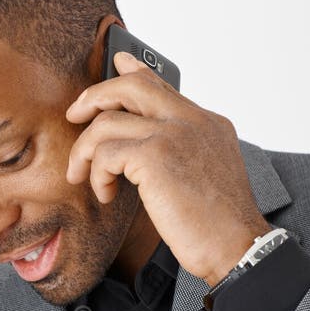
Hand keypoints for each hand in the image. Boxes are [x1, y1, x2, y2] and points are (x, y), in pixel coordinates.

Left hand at [65, 51, 270, 286]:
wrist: (236, 245)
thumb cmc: (218, 224)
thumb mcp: (205, 175)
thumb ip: (180, 152)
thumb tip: (143, 150)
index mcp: (207, 123)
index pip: (162, 86)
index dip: (133, 71)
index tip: (116, 64)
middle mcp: (192, 121)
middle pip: (131, 86)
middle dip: (93, 97)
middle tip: (73, 116)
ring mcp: (174, 134)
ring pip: (106, 123)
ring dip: (84, 152)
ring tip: (83, 177)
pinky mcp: (155, 156)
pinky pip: (105, 153)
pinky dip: (97, 176)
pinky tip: (106, 195)